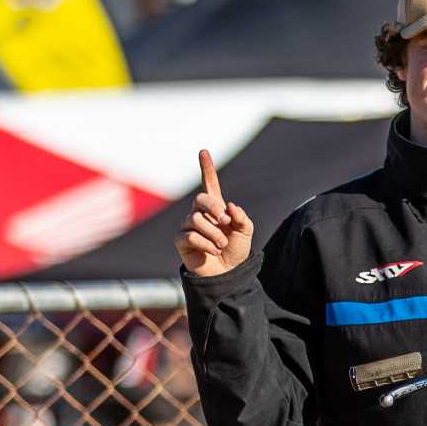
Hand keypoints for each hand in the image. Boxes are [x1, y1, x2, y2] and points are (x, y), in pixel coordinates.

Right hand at [178, 149, 252, 275]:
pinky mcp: (181, 240)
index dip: (206, 168)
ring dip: (214, 234)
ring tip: (221, 245)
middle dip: (215, 209)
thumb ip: (241, 217)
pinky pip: (191, 235)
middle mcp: (199, 213)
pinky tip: (212, 251)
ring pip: (196, 219)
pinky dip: (206, 244)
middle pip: (201, 199)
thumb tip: (229, 206)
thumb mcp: (245, 232)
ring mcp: (188, 226)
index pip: (210, 184)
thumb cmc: (236, 251)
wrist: (228, 274)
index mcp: (216, 208)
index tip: (204, 151)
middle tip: (226, 223)